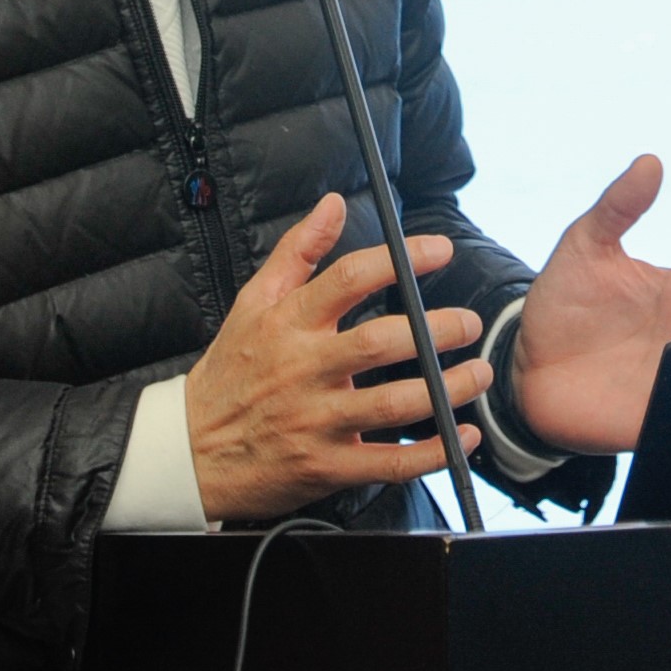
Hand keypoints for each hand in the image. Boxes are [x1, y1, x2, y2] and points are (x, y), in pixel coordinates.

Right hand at [183, 194, 490, 523]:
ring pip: (392, 405)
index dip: (400, 260)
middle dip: (435, 330)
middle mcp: (304, 370)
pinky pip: (389, 462)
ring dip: (445, 390)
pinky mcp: (327, 466)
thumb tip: (334, 204)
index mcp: (288, 324)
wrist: (193, 452)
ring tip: (478, 372)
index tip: (440, 250)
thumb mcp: (253, 303)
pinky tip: (463, 434)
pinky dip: (433, 452)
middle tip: (468, 323)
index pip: (349, 279)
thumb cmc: (231, 372)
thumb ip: (298, 251)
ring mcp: (316, 421)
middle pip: (379, 343)